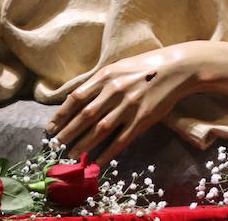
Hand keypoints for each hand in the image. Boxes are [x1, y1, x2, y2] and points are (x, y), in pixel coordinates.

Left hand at [45, 45, 196, 164]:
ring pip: (100, 130)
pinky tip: (98, 161)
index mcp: (107, 76)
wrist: (177, 68)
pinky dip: (108, 152)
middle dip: (67, 133)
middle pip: (85, 116)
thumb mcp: (119, 67)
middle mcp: (115, 91)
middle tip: (55, 146)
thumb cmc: (146, 66)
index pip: (77, 98)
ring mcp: (129, 106)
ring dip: (83, 145)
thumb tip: (77, 99)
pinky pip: (121, 139)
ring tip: (71, 154)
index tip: (51, 127)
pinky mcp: (142, 119)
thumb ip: (100, 82)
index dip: (62, 115)